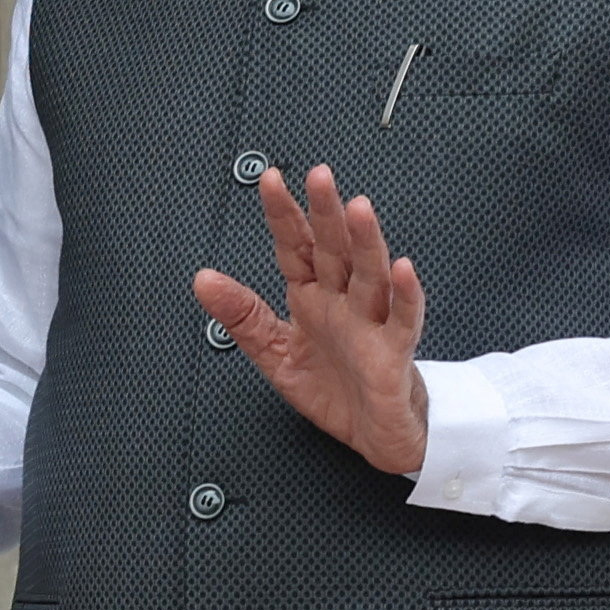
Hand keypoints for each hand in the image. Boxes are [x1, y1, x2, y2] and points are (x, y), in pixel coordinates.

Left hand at [191, 163, 430, 472]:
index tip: (269, 181)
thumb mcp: (275, 353)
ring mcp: (371, 323)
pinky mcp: (393, 353)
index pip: (296, 247)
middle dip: (326, 213)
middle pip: (335, 249)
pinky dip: (405, 295)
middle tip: (319, 176)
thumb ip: (241, 317)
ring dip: (365, 241)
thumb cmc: (335, 389)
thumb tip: (203, 280)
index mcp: (313, 297)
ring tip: (358, 210)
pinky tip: (401, 269)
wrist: (376, 433)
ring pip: (370, 274)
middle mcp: (343, 302)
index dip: (284, 214)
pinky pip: (402, 320)